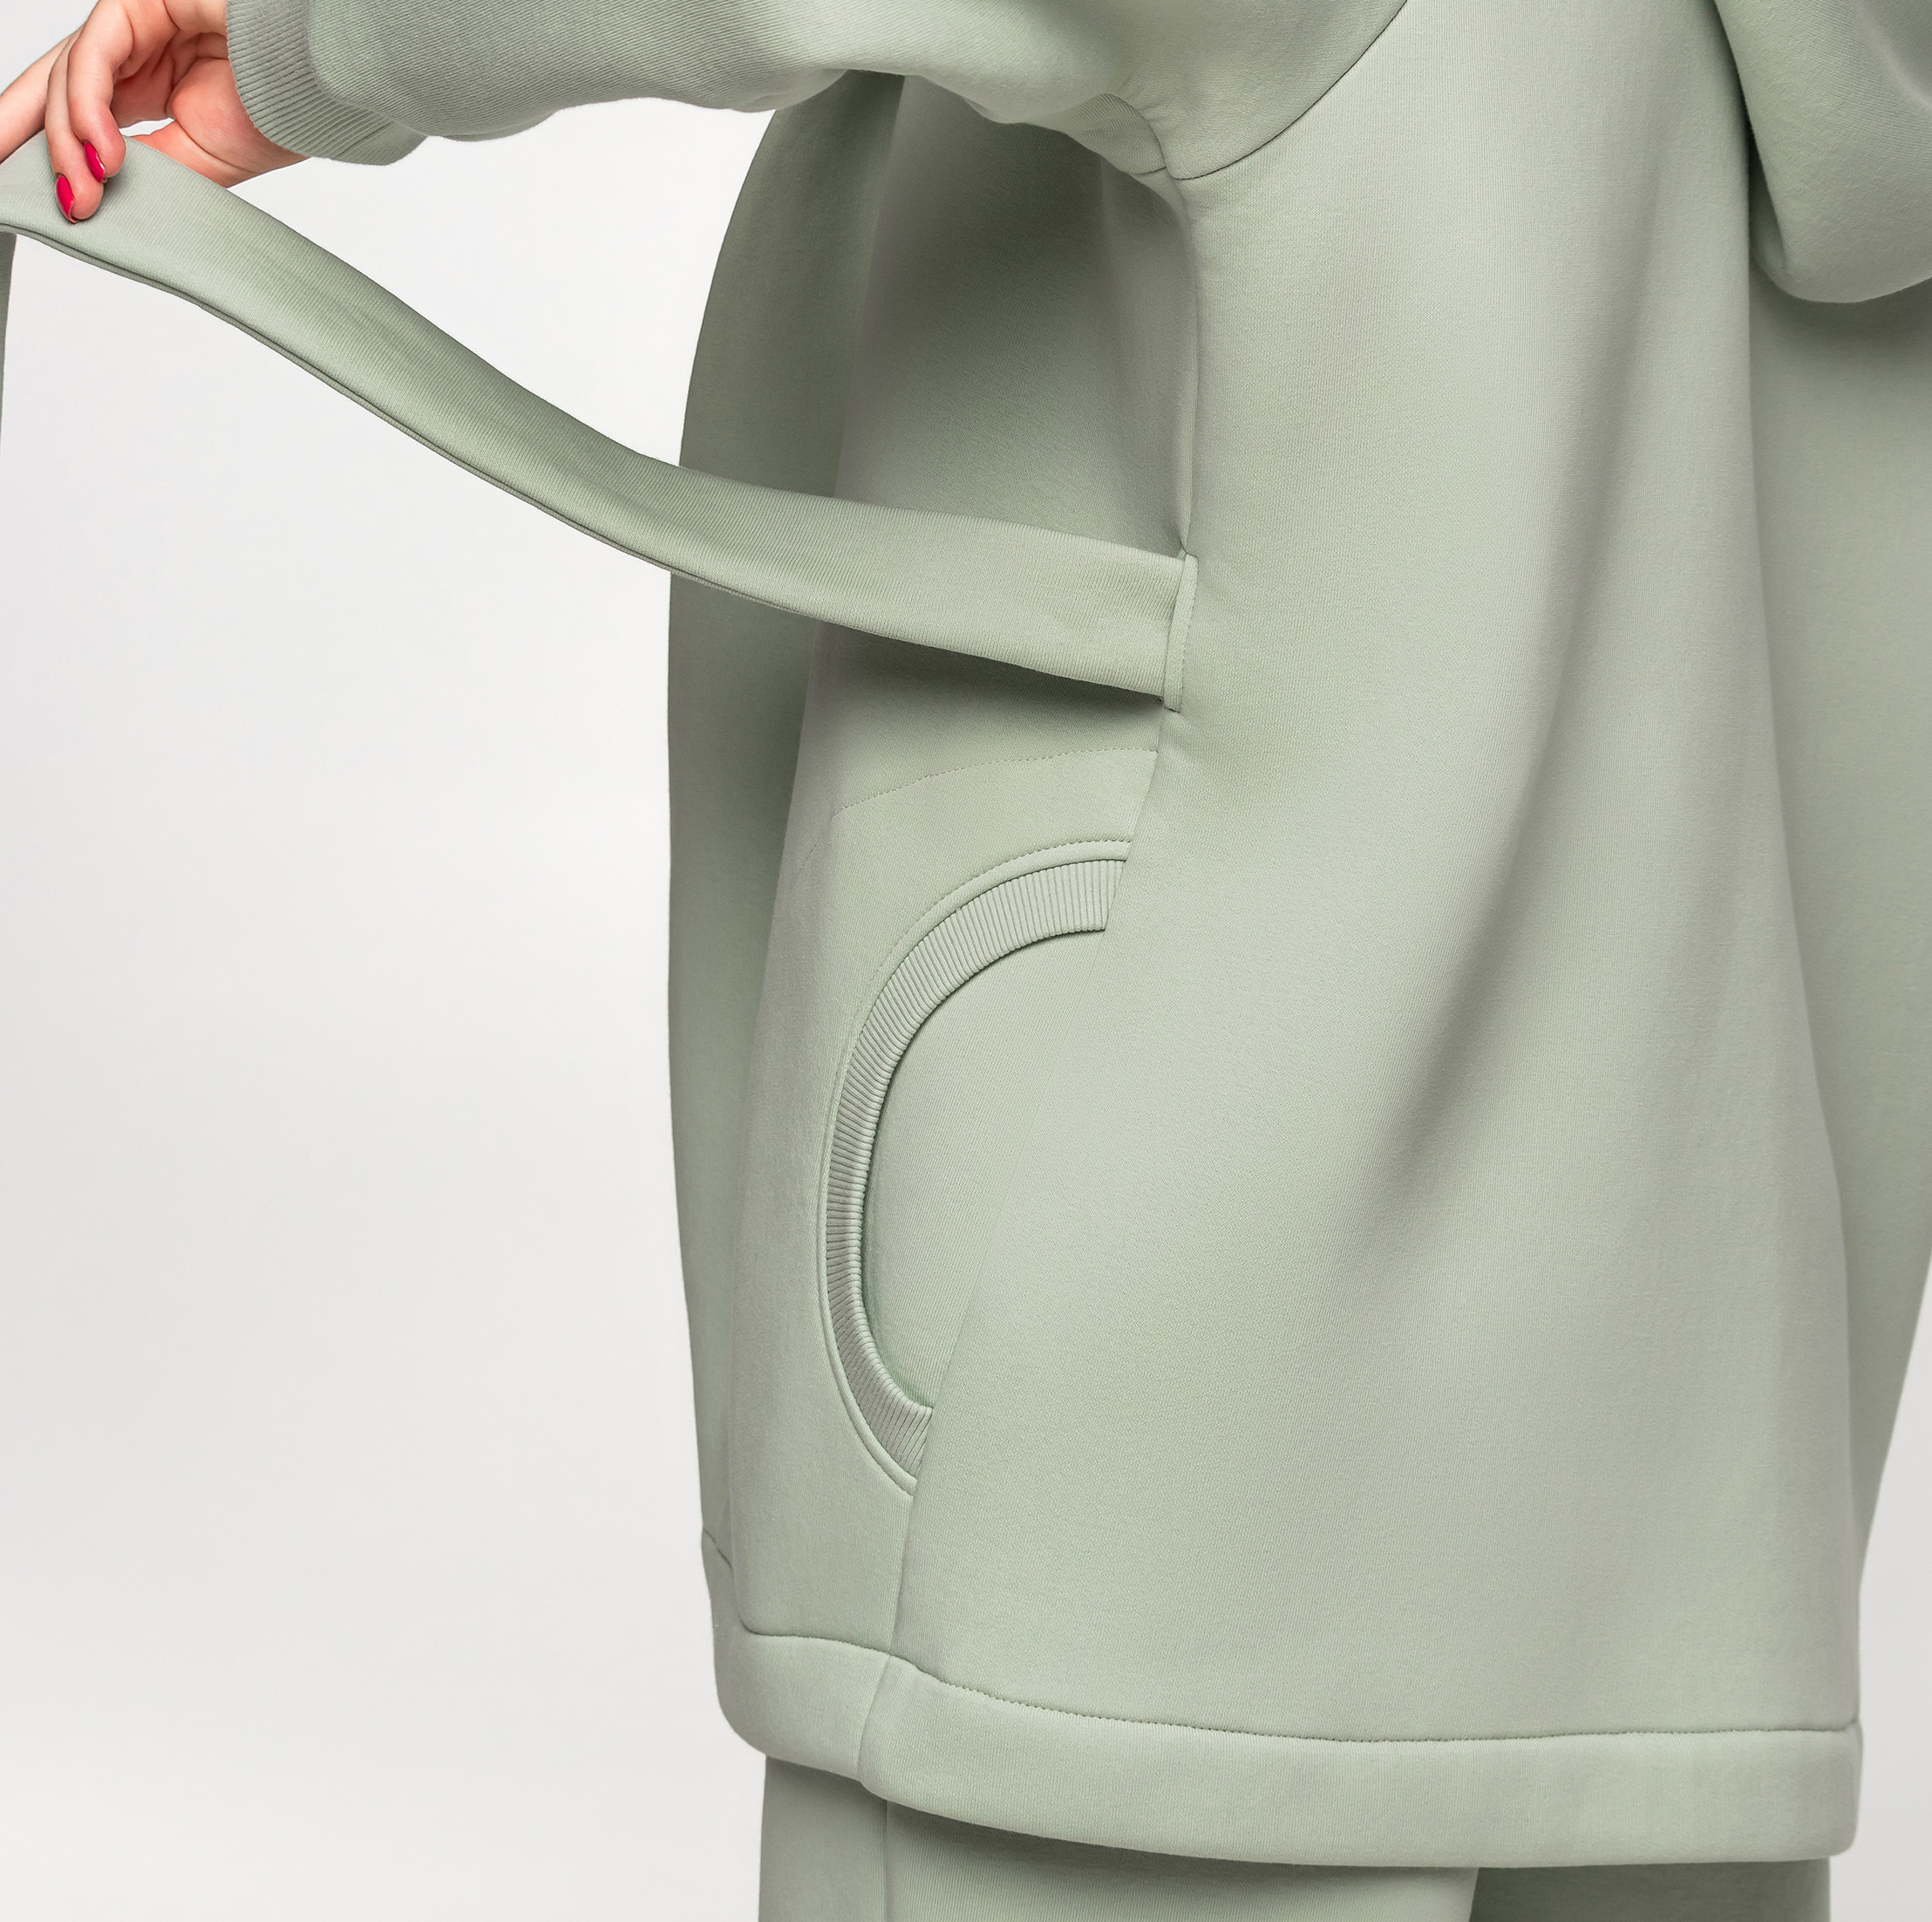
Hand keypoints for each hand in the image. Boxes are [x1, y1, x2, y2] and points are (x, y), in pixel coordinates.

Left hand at [0, 1, 301, 221]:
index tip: (44, 193)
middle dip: (24, 132)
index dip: (56, 147)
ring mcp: (134, 23)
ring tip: (83, 195)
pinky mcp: (137, 3)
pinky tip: (103, 155)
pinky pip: (93, 57)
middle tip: (0, 175)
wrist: (323, 83)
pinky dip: (90, 110)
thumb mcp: (201, 164)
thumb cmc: (286, 115)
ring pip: (70, 78)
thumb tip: (91, 193)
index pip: (86, 110)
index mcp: (155, 82)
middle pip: (59, 86)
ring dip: (69, 144)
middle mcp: (138, 49)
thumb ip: (144, 171)